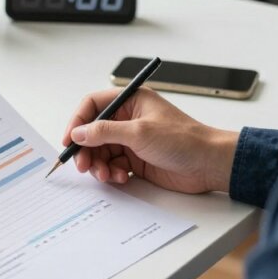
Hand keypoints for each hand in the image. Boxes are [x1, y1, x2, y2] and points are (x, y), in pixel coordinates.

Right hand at [62, 87, 237, 193]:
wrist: (209, 164)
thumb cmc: (184, 140)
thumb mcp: (139, 132)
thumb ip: (104, 132)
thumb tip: (78, 133)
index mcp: (130, 101)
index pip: (93, 105)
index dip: (77, 122)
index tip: (69, 140)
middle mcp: (128, 119)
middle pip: (93, 132)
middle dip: (86, 150)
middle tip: (83, 165)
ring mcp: (132, 140)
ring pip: (101, 151)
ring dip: (99, 165)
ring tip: (107, 175)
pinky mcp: (136, 159)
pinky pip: (113, 165)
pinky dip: (112, 173)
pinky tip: (122, 177)